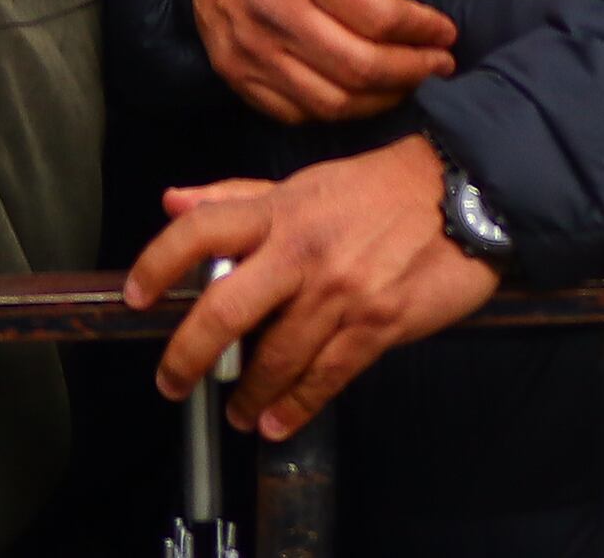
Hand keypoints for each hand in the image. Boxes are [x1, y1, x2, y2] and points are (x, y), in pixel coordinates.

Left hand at [124, 132, 497, 432]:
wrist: (467, 189)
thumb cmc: (383, 187)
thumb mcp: (308, 183)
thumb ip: (240, 197)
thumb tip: (173, 201)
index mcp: (283, 211)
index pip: (201, 231)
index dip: (158, 264)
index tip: (136, 298)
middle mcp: (303, 252)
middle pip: (224, 311)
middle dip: (187, 357)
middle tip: (172, 383)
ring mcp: (340, 292)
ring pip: (275, 358)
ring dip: (248, 395)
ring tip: (240, 411)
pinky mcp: (377, 324)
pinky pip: (325, 377)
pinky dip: (296, 406)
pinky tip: (279, 421)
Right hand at [191, 0, 458, 121]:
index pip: (379, 16)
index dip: (421, 30)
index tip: (446, 32)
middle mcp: (275, 11)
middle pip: (359, 66)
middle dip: (411, 71)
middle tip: (439, 64)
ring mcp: (252, 48)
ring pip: (331, 100)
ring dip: (380, 98)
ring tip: (410, 83)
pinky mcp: (236, 71)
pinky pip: (295, 112)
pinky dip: (337, 112)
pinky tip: (363, 95)